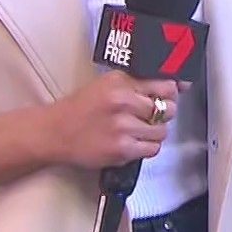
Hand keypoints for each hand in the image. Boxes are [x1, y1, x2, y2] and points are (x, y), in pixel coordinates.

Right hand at [46, 72, 178, 171]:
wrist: (55, 132)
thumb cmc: (82, 107)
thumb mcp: (108, 83)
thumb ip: (137, 83)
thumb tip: (176, 86)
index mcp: (121, 81)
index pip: (165, 85)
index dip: (170, 93)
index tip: (168, 97)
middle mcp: (123, 101)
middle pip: (167, 109)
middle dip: (163, 113)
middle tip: (149, 116)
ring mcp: (123, 127)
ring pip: (162, 131)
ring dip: (154, 132)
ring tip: (138, 130)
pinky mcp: (121, 149)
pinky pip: (153, 149)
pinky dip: (147, 147)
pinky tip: (134, 142)